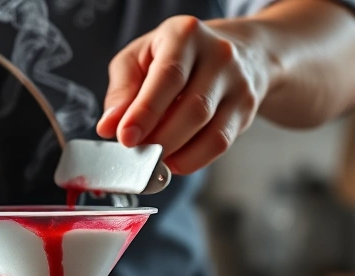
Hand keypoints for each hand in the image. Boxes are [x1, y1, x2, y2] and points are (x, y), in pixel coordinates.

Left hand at [96, 16, 273, 174]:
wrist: (234, 51)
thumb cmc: (176, 55)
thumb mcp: (140, 58)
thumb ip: (122, 91)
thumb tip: (109, 127)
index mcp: (185, 34)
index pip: (168, 77)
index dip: (145, 112)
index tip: (125, 138)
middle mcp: (219, 55)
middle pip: (193, 108)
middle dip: (160, 140)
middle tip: (136, 155)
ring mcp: (238, 84)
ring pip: (211, 131)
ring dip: (176, 154)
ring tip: (152, 160)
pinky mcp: (246, 109)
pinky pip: (220, 144)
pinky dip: (192, 160)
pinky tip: (173, 161)